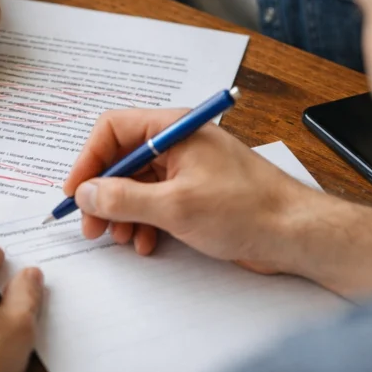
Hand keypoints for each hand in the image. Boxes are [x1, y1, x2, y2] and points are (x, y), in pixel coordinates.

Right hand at [63, 109, 321, 272]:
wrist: (295, 233)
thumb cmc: (247, 209)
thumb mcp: (175, 206)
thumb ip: (123, 198)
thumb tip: (87, 193)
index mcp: (175, 128)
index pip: (114, 129)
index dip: (89, 160)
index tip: (76, 192)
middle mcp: (178, 143)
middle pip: (122, 160)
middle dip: (104, 194)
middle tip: (91, 225)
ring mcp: (187, 168)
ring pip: (136, 185)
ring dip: (123, 213)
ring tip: (122, 238)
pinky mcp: (196, 193)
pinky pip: (156, 202)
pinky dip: (145, 222)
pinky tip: (146, 242)